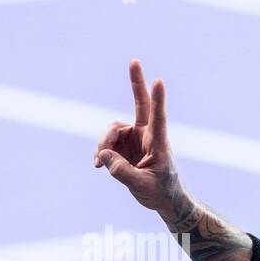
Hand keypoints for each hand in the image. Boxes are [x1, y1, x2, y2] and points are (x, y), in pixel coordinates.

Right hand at [93, 59, 177, 213]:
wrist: (162, 199)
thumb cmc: (160, 192)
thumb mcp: (142, 186)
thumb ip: (122, 172)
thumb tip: (103, 156)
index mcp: (159, 144)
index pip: (158, 118)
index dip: (158, 100)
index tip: (159, 81)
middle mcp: (147, 136)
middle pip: (140, 104)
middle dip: (136, 83)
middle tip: (134, 61)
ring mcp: (134, 138)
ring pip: (112, 130)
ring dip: (103, 143)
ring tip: (99, 163)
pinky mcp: (123, 145)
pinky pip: (106, 142)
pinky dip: (100, 152)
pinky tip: (98, 164)